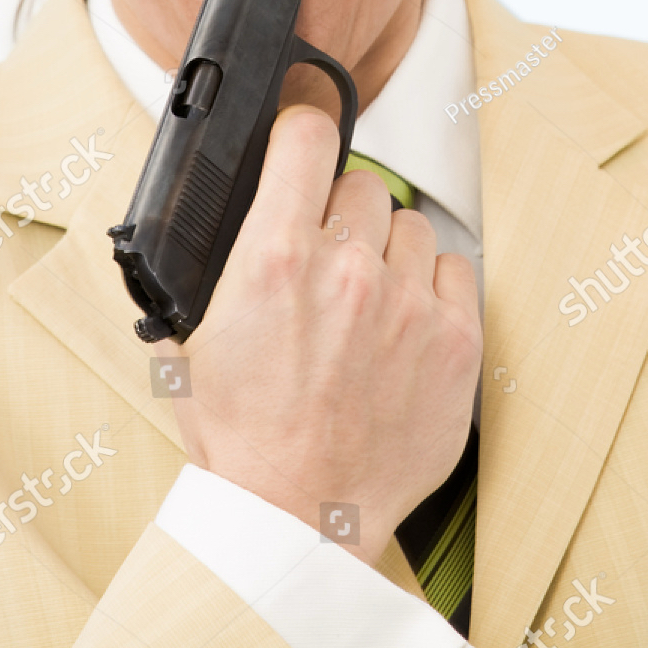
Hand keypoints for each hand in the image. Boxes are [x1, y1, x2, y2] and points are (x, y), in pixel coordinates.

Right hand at [154, 105, 482, 565]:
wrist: (302, 516)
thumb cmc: (244, 438)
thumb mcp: (191, 340)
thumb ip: (209, 268)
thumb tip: (224, 217)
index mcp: (274, 257)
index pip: (306, 136)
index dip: (302, 131)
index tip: (303, 142)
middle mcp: (346, 269)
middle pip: (362, 184)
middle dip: (341, 213)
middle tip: (325, 260)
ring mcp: (407, 304)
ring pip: (410, 225)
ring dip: (388, 251)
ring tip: (365, 302)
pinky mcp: (456, 342)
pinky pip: (455, 268)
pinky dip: (432, 286)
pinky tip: (404, 321)